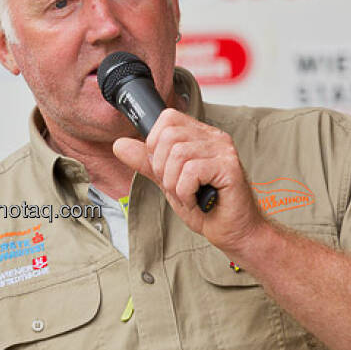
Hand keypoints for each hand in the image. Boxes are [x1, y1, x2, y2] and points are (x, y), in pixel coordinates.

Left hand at [111, 108, 266, 257]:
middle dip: (162, 169)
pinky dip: (185, 192)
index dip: (155, 144)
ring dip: (174, 184)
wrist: (230, 231)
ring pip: (177, 155)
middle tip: (177, 187)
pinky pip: (191, 172)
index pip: (167, 118)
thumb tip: (120, 144)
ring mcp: (224, 150)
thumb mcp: (167, 180)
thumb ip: (146, 161)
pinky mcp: (229, 167)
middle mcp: (215, 137)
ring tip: (188, 195)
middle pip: (168, 136)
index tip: (164, 168)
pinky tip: (197, 200)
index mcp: (200, 135)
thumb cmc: (205, 206)